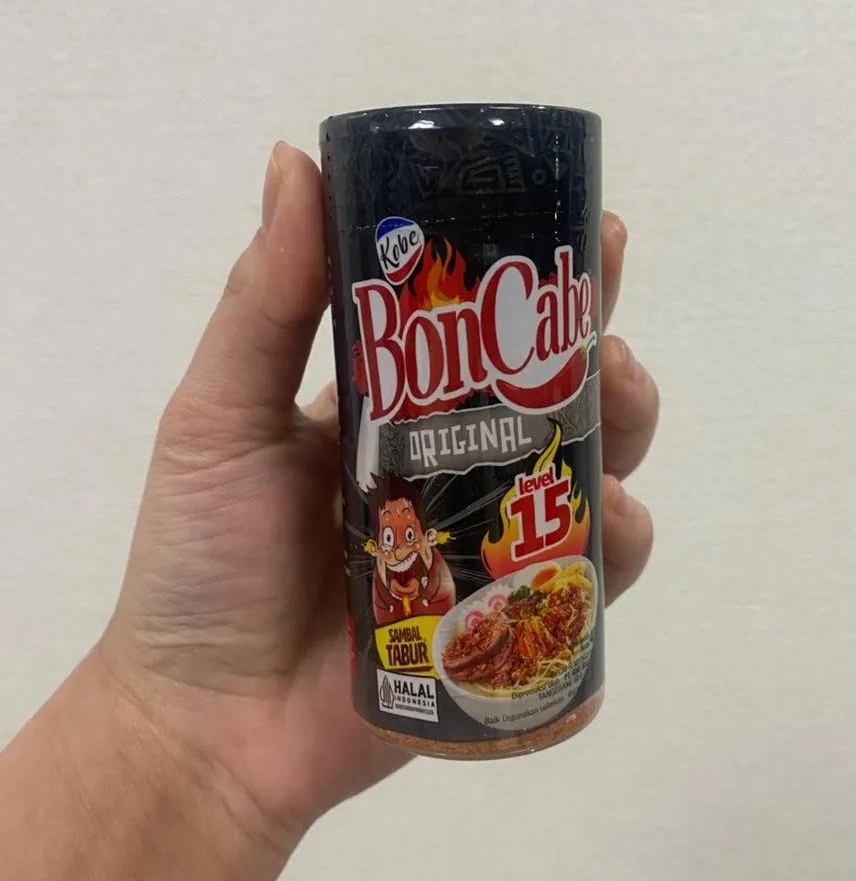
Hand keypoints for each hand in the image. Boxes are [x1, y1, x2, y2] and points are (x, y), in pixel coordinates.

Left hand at [98, 143, 658, 846]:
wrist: (210, 723)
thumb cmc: (205, 562)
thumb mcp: (220, 416)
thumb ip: (263, 300)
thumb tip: (295, 157)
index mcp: (395, 412)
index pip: (486, 330)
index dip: (545, 279)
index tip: (594, 233)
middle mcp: (454, 474)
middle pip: (561, 402)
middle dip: (603, 362)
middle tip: (604, 347)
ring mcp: (489, 553)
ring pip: (595, 486)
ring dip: (625, 448)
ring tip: (612, 433)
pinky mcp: (510, 632)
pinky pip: (588, 593)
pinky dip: (611, 564)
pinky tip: (604, 536)